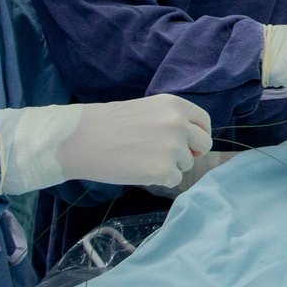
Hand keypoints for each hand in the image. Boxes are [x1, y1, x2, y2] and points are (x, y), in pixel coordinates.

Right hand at [0, 96, 212, 194]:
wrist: (81, 139)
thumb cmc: (108, 124)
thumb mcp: (147, 110)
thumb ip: (171, 121)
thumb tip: (190, 141)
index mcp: (175, 105)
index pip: (204, 122)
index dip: (198, 135)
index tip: (189, 144)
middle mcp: (179, 124)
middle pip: (203, 145)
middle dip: (190, 154)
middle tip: (167, 157)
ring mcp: (173, 148)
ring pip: (186, 165)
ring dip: (170, 167)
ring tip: (142, 160)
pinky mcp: (164, 170)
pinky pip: (173, 180)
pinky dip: (159, 180)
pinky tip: (139, 170)